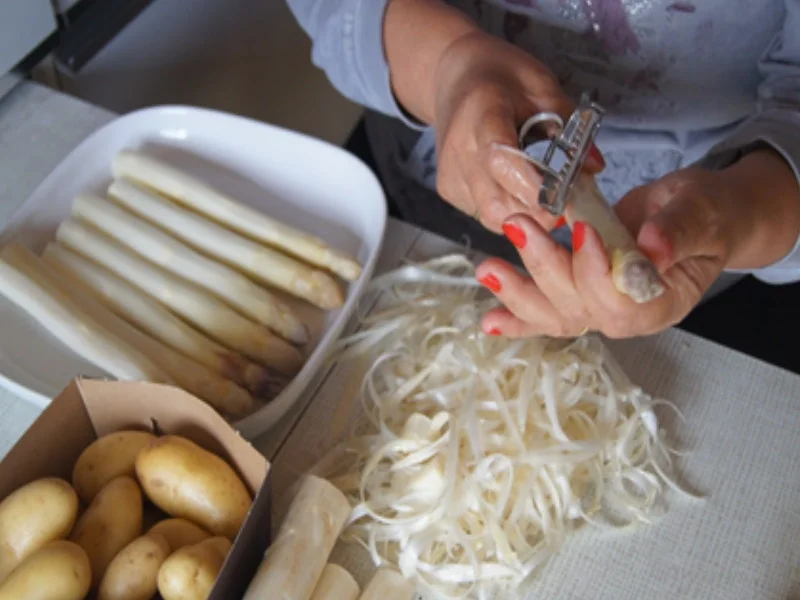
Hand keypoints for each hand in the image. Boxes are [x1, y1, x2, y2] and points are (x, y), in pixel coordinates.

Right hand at [430, 30, 604, 232]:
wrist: (454, 79)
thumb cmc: (500, 78)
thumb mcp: (541, 86)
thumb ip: (569, 124)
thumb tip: (595, 166)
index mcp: (481, 113)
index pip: (501, 161)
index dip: (534, 187)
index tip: (566, 199)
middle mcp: (458, 149)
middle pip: (495, 202)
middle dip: (536, 213)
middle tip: (565, 204)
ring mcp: (449, 174)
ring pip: (491, 216)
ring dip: (525, 216)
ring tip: (543, 195)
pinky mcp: (448, 189)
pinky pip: (484, 214)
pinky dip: (509, 211)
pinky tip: (517, 189)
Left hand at [474, 166, 754, 338]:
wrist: (697, 215)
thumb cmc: (704, 213)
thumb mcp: (701, 209)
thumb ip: (679, 229)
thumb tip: (653, 247)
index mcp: (665, 302)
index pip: (623, 305)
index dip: (597, 274)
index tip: (583, 230)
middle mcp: (629, 315)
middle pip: (580, 309)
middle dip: (545, 268)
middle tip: (520, 226)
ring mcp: (600, 308)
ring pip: (555, 314)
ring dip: (518, 292)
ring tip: (487, 267)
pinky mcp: (579, 296)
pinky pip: (546, 314)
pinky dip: (516, 318)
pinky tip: (489, 321)